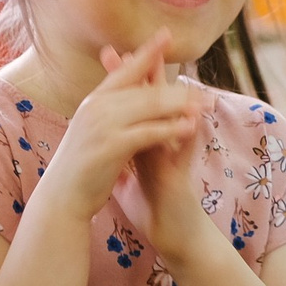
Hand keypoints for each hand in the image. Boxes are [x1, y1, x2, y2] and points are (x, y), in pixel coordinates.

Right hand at [31, 33, 198, 228]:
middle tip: (202, 89)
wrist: (63, 195)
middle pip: (144, 88)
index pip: (125, 69)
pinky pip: (148, 132)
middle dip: (176, 88)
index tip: (167, 34)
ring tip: (204, 104)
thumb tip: (125, 96)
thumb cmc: (81, 165)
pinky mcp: (111, 145)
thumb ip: (108, 110)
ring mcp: (102, 124)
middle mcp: (97, 106)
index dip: (147, 52)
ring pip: (149, 106)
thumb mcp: (92, 129)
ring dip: (180, 104)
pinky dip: (170, 128)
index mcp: (94, 100)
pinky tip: (189, 127)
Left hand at [111, 58, 216, 266]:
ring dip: (163, 96)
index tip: (106, 55)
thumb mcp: (128, 179)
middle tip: (122, 50)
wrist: (173, 236)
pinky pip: (185, 149)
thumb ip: (121, 159)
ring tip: (153, 72)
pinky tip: (184, 116)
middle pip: (151, 102)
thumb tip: (100, 147)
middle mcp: (161, 142)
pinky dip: (183, 134)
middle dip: (139, 76)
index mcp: (144, 141)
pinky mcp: (182, 174)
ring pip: (171, 117)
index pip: (132, 104)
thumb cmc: (152, 208)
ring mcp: (173, 156)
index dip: (122, 80)